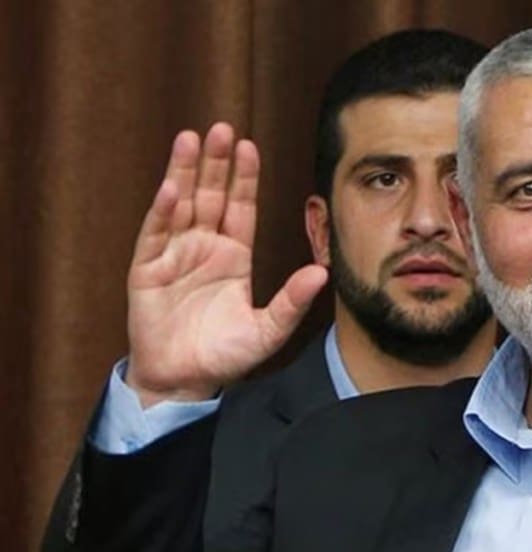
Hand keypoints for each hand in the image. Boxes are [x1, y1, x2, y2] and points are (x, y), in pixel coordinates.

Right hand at [125, 123, 327, 406]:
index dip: (244, 177)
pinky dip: (162, 211)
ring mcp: (174, 255)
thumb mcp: (267, 331)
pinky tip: (171, 188)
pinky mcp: (147, 270)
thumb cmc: (225, 356)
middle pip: (210, 195)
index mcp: (233, 255)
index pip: (240, 206)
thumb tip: (322, 273)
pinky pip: (155, 234)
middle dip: (215, 163)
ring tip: (190, 139)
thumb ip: (292, 302)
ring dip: (184, 172)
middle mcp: (204, 247)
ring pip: (180, 204)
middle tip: (221, 128)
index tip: (249, 146)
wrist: (183, 382)